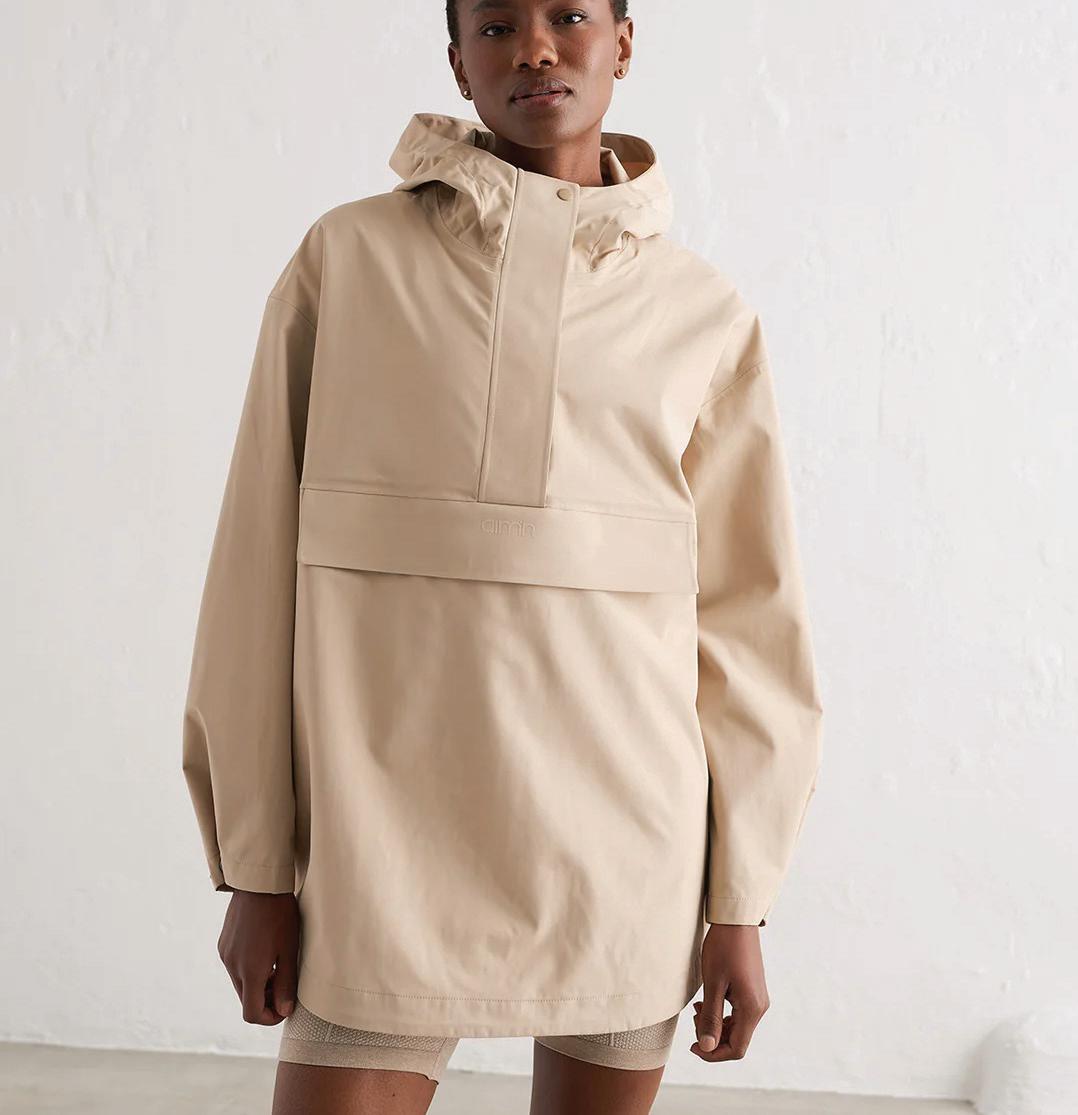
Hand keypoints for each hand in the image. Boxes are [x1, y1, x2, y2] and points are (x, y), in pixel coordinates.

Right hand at [217, 891, 299, 1024]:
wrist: (259, 883)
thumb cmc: (280, 914)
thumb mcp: (289, 949)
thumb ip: (286, 983)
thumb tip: (285, 1010)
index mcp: (249, 972)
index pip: (251, 1013)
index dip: (269, 1018)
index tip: (285, 1007)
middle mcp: (232, 966)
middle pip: (246, 999)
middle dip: (265, 999)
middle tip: (284, 983)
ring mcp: (225, 954)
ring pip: (240, 983)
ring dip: (257, 983)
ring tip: (277, 965)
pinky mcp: (224, 943)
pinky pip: (234, 966)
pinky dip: (249, 969)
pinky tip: (265, 950)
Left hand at [691, 923, 768, 1061]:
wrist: (736, 921)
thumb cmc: (723, 948)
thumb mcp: (713, 984)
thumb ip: (710, 1017)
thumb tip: (707, 1047)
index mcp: (752, 1008)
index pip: (736, 1049)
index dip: (713, 1053)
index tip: (693, 1046)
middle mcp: (759, 1007)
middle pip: (737, 1039)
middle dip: (713, 1037)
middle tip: (693, 1018)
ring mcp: (757, 998)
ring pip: (737, 1027)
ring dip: (716, 1025)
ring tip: (698, 1008)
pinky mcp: (752, 990)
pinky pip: (738, 1013)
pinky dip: (722, 1014)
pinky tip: (707, 1002)